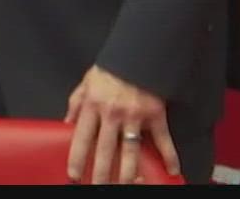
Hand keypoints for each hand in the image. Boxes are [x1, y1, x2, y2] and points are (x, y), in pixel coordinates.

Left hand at [64, 65, 178, 183]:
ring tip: (125, 185)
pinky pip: (162, 139)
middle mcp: (112, 113)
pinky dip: (169, 156)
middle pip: (105, 150)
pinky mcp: (155, 115)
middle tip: (99, 187)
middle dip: (101, 173)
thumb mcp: (86, 82)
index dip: (78, 158)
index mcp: (93, 105)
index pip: (82, 137)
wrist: (138, 53)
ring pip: (130, 150)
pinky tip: (172, 170)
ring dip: (128, 172)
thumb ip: (76, 103)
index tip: (74, 175)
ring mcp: (135, 116)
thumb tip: (67, 123)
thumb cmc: (111, 69)